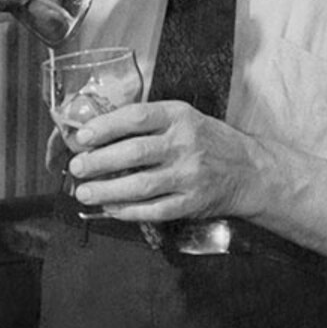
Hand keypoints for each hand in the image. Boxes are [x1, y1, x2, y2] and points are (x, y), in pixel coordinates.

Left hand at [64, 99, 276, 225]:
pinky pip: (154, 210)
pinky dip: (129, 211)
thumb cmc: (207, 141)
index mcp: (179, 116)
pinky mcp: (192, 202)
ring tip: (84, 192)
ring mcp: (189, 175)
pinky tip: (111, 209)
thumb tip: (96, 134)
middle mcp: (185, 144)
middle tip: (76, 168)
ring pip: (141, 185)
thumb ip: (147, 123)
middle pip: (134, 153)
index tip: (82, 137)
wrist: (249, 170)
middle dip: (99, 162)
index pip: (136, 117)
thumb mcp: (183, 119)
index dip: (105, 127)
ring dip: (107, 190)